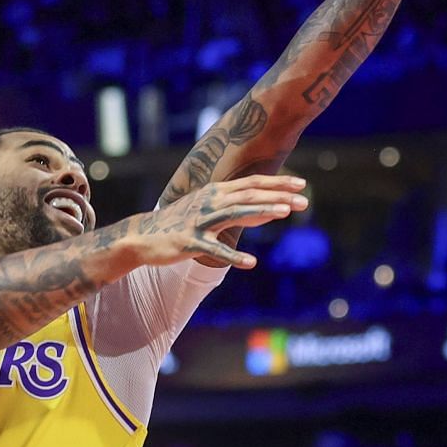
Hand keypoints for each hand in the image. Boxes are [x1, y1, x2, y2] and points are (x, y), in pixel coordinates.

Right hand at [127, 174, 308, 270]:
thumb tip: (268, 208)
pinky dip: (233, 256)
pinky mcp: (189, 242)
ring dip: (261, 211)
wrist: (142, 236)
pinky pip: (214, 250)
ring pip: (235, 214)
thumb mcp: (208, 208)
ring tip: (284, 212)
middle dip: (277, 196)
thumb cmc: (180, 222)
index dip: (277, 183)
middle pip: (248, 196)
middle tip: (304, 200)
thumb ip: (236, 206)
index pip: (251, 184)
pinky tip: (251, 263)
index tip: (301, 184)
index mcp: (215, 192)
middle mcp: (209, 202)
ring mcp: (199, 221)